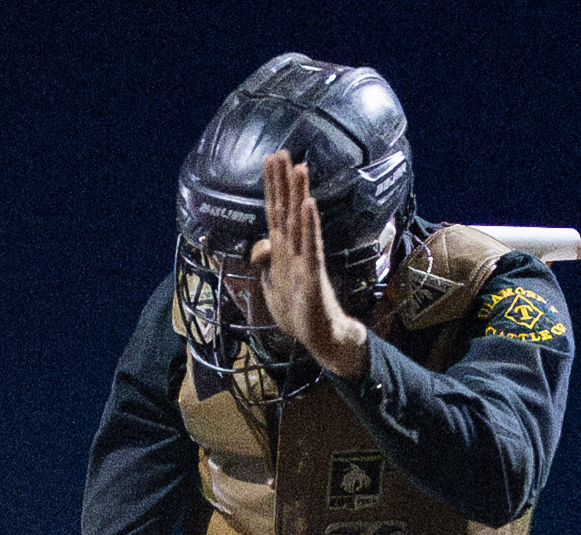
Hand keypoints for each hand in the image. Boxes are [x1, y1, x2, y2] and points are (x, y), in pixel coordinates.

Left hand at [250, 150, 369, 378]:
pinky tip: (308, 205)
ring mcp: (304, 259)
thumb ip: (265, 264)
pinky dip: (309, 225)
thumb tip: (260, 245)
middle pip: (287, 209)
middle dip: (284, 181)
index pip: (275, 213)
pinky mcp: (313, 275)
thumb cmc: (299, 312)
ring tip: (300, 167)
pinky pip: (311, 246)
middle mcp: (294, 250)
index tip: (269, 161)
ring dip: (299, 194)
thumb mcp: (271, 286)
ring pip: (300, 221)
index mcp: (282, 252)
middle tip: (283, 151)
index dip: (271, 187)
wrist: (320, 337)